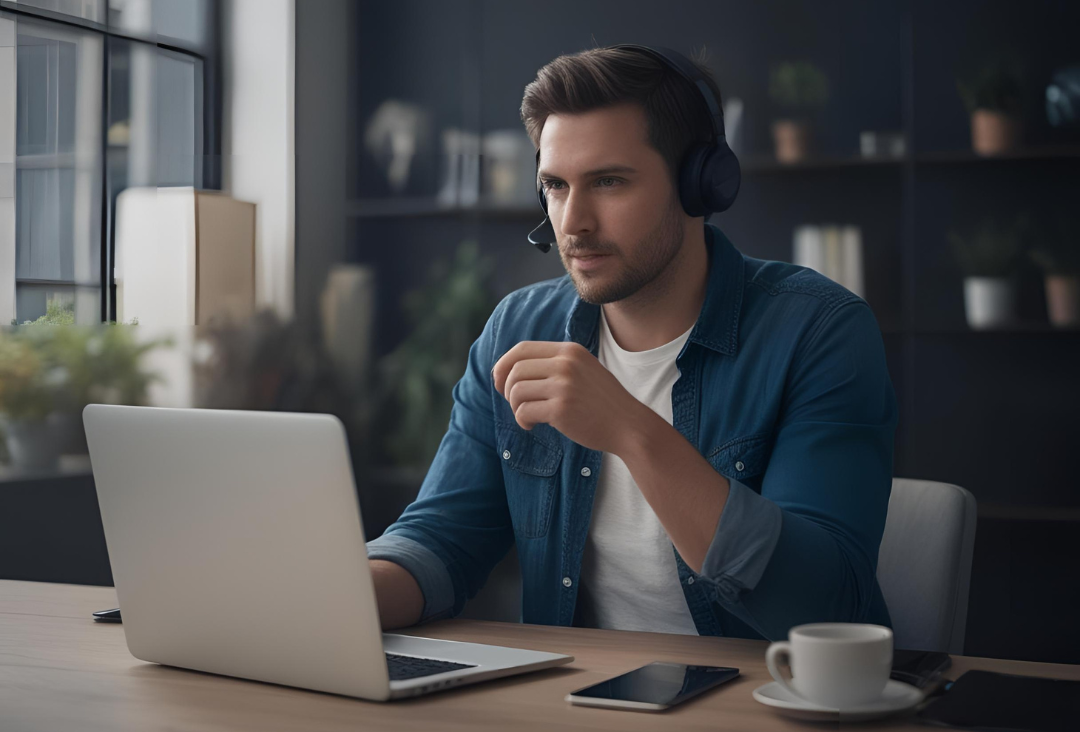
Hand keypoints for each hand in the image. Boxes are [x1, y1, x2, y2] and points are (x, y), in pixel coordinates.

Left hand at [491, 341, 654, 455]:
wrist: (629, 425)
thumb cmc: (601, 401)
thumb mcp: (583, 370)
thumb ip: (555, 364)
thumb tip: (511, 369)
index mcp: (569, 351)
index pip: (521, 349)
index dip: (503, 365)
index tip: (500, 382)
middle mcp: (566, 364)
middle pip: (515, 370)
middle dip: (507, 389)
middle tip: (516, 404)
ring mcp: (564, 386)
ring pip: (516, 391)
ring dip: (515, 407)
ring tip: (527, 416)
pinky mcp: (561, 409)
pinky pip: (524, 411)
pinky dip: (523, 420)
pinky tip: (533, 425)